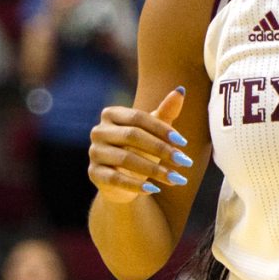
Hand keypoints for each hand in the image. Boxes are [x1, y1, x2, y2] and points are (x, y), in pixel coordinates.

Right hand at [89, 86, 190, 202]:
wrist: (123, 179)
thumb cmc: (140, 148)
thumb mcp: (153, 130)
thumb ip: (165, 112)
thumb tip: (181, 90)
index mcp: (111, 114)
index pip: (138, 118)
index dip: (162, 129)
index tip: (183, 143)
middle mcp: (98, 131)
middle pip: (132, 136)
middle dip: (161, 149)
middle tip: (184, 162)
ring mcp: (94, 152)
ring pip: (125, 159)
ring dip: (154, 170)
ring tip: (176, 178)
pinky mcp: (94, 173)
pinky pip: (116, 179)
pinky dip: (136, 185)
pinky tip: (154, 189)